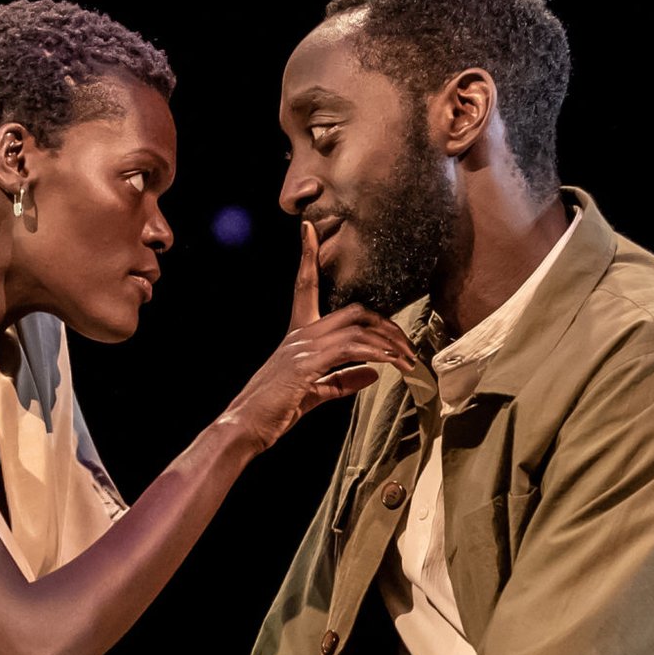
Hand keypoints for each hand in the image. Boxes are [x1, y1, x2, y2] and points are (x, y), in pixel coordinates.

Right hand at [218, 221, 417, 454]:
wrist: (245, 425)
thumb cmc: (273, 411)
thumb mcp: (314, 392)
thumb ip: (342, 379)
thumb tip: (373, 372)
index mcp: (297, 335)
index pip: (304, 285)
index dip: (307, 255)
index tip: (309, 229)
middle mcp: (299, 334)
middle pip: (352, 310)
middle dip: (384, 323)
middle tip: (406, 345)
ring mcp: (302, 346)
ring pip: (357, 328)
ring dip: (388, 343)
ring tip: (408, 361)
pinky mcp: (307, 363)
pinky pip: (351, 348)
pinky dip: (376, 353)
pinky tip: (391, 364)